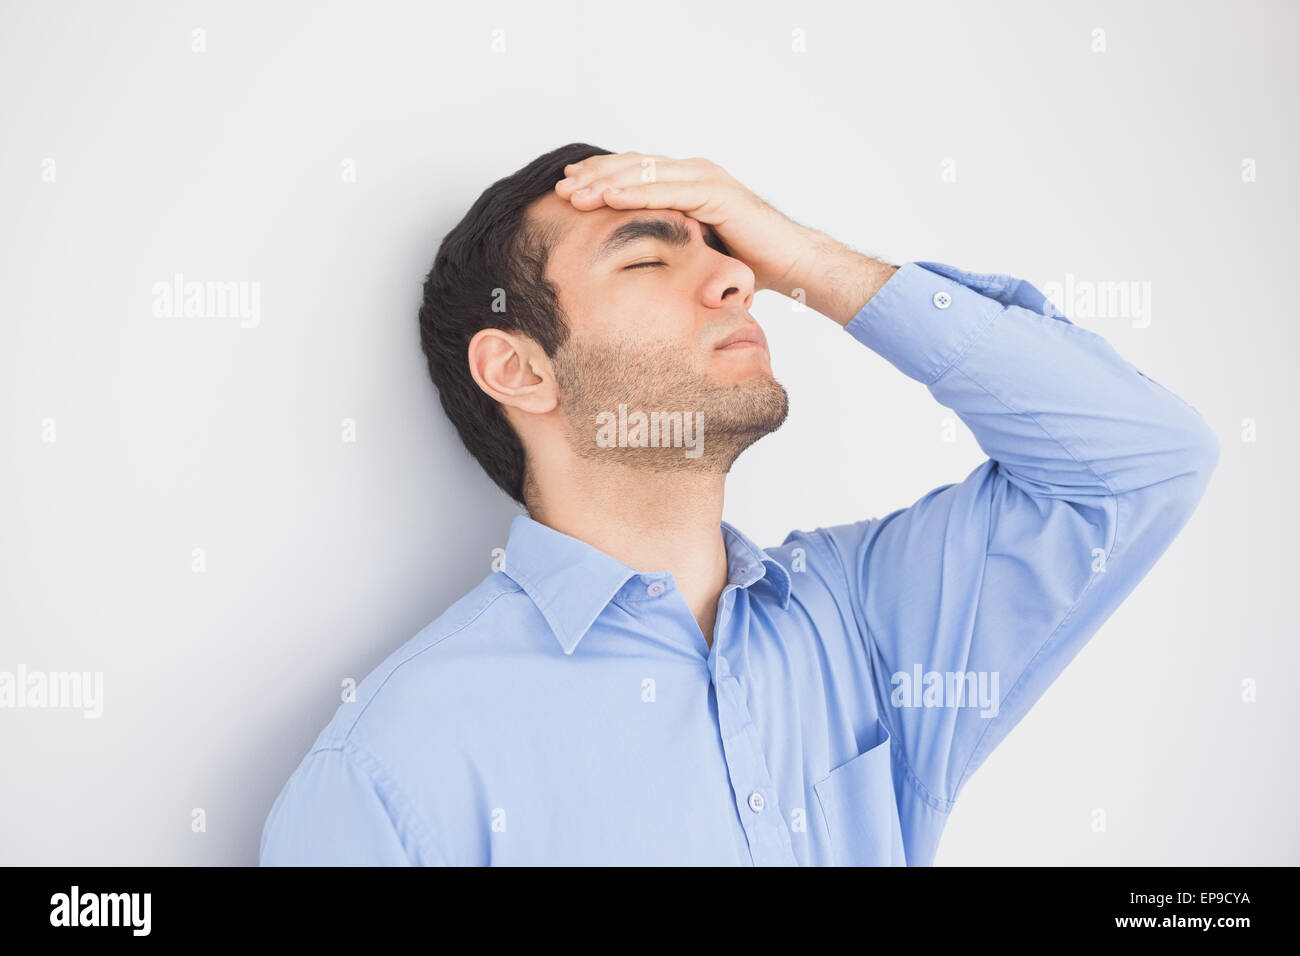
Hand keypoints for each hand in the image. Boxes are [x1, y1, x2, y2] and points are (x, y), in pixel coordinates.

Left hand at [553, 152, 816, 292]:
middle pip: (632, 166)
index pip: (634, 171)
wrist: (790, 263)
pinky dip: (635, 192)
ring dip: (606, 182)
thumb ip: (670, 240)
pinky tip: (608, 197)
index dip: (600, 176)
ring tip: (574, 193)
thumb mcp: (695, 247)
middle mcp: (694, 171)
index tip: (568, 186)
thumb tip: (637, 259)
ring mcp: (705, 178)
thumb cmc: (747, 259)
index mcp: (688, 181)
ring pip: (643, 174)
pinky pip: (666, 190)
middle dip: (594, 176)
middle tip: (560, 187)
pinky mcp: (715, 192)